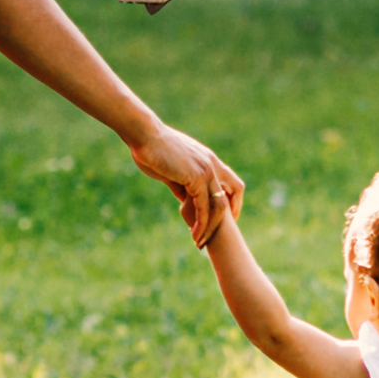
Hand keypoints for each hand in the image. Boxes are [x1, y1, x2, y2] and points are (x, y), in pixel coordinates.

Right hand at [130, 123, 244, 245]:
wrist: (144, 135)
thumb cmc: (152, 149)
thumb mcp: (171, 170)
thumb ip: (181, 185)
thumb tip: (185, 200)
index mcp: (208, 159)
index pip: (231, 182)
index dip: (231, 200)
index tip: (224, 217)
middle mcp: (212, 164)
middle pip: (234, 192)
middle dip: (229, 216)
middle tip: (218, 234)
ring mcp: (206, 170)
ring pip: (219, 205)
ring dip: (211, 226)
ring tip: (200, 242)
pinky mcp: (196, 178)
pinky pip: (204, 207)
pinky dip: (201, 223)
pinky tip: (194, 234)